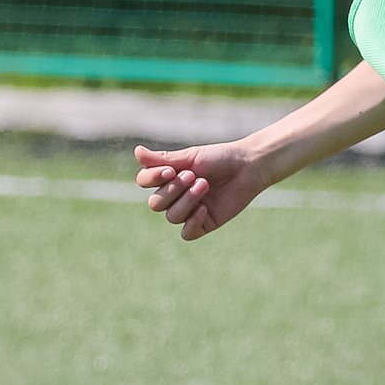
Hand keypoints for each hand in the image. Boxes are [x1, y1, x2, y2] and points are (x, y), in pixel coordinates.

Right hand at [134, 140, 267, 242]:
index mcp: (168, 177)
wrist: (248, 167)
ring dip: (187, 201)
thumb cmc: (219, 158)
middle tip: (194, 175)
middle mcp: (175, 195)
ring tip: (205, 185)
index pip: (144, 182)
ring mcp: (189, 211)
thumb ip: (163, 159)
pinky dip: (192, 222)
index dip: (152, 178)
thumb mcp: (190, 157)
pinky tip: (204, 208)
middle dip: (173, 190)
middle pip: (155, 203)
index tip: (170, 170)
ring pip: (171, 217)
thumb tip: (136, 151)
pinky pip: (187, 233)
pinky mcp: (204, 224)